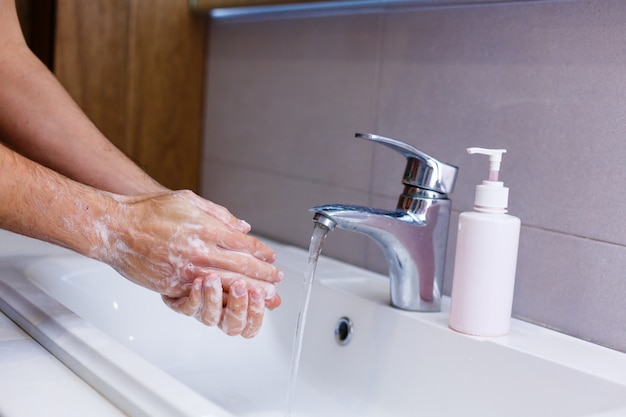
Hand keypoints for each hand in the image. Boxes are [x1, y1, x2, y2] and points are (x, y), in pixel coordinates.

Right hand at [91, 190, 282, 306]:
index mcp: (207, 229)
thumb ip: (219, 214)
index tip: (272, 257)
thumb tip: (243, 227)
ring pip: (229, 284)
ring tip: (267, 296)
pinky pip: (204, 296)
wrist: (116, 228)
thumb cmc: (149, 211)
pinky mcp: (175, 286)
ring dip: (251, 290)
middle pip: (243, 267)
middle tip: (278, 280)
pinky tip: (235, 301)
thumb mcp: (188, 200)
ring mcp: (188, 271)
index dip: (262, 253)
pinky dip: (223, 299)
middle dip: (265, 275)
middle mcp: (201, 251)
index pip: (245, 245)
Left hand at [162, 274, 279, 337]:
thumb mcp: (242, 268)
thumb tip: (277, 286)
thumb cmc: (216, 265)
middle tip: (241, 285)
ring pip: (210, 318)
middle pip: (233, 326)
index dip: (256, 312)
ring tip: (214, 278)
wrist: (181, 259)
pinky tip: (199, 282)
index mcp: (237, 309)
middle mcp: (220, 314)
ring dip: (214, 298)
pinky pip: (188, 308)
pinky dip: (195, 296)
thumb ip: (258, 278)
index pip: (250, 325)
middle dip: (239, 306)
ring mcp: (201, 311)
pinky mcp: (181, 305)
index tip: (260, 293)